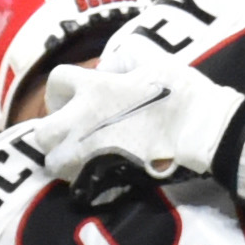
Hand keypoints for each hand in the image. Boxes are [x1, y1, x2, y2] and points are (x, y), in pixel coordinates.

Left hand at [28, 54, 244, 192]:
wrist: (202, 131)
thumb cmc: (182, 93)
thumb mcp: (154, 61)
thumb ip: (124, 61)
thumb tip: (108, 67)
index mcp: (95, 88)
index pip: (56, 81)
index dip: (61, 89)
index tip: (71, 96)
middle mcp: (84, 120)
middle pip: (43, 131)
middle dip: (52, 131)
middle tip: (71, 130)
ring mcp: (92, 151)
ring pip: (54, 162)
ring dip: (63, 158)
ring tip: (81, 155)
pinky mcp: (106, 175)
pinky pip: (77, 183)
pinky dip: (81, 179)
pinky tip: (97, 171)